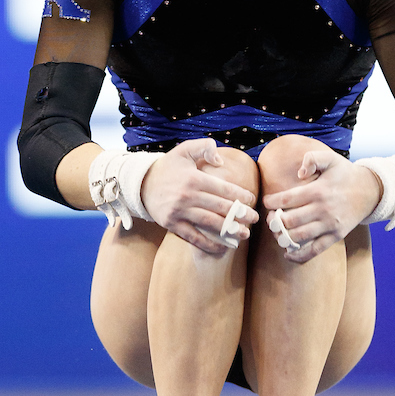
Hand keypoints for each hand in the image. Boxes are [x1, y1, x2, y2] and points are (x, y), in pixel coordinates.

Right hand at [141, 139, 258, 255]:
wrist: (140, 184)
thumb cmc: (168, 167)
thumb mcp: (184, 150)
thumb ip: (204, 147)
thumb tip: (221, 160)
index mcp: (194, 178)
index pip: (224, 188)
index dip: (240, 195)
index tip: (251, 200)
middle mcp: (187, 196)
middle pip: (220, 207)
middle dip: (240, 214)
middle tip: (254, 219)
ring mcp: (179, 212)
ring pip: (210, 223)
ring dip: (230, 230)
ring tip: (244, 234)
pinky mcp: (172, 224)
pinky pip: (193, 237)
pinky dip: (209, 244)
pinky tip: (223, 248)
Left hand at [263, 150, 381, 263]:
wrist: (369, 190)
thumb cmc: (344, 174)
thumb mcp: (330, 159)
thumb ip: (312, 158)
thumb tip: (299, 173)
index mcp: (317, 190)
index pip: (286, 199)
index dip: (271, 202)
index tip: (267, 202)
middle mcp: (323, 209)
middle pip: (289, 221)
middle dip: (274, 222)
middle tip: (271, 219)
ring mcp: (329, 225)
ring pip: (299, 237)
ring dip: (282, 237)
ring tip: (278, 232)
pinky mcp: (336, 236)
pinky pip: (315, 250)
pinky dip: (299, 255)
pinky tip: (287, 253)